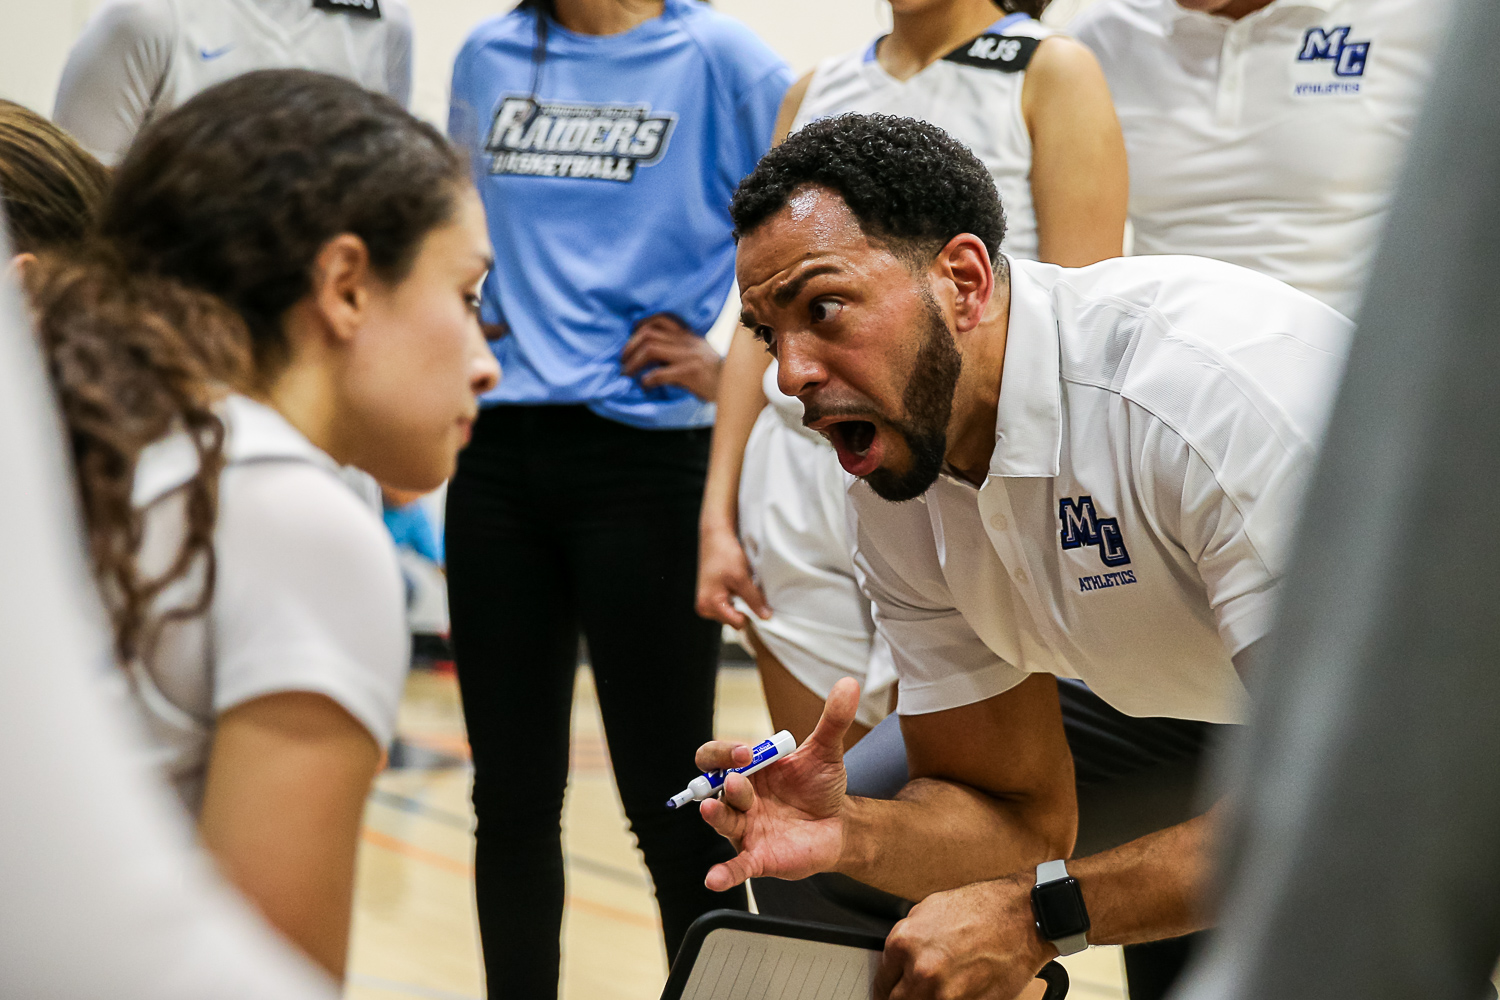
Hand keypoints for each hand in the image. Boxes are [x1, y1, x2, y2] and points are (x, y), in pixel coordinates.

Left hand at [621, 314, 722, 400]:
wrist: (739, 389)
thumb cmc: (717, 376)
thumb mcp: (702, 354)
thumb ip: (683, 349)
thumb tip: (657, 355)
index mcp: (690, 336)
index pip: (662, 319)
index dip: (642, 324)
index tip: (632, 336)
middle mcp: (688, 342)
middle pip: (649, 333)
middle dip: (630, 346)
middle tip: (622, 360)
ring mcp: (689, 356)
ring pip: (651, 349)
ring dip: (633, 362)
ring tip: (627, 373)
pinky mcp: (690, 373)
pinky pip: (660, 373)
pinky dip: (647, 379)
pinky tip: (644, 386)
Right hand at [696, 522, 769, 627]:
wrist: (715, 537)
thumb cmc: (725, 555)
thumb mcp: (742, 578)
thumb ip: (754, 599)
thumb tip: (766, 617)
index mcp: (709, 605)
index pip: (737, 623)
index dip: (750, 614)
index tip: (758, 602)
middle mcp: (704, 607)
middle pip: (733, 620)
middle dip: (743, 608)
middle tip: (747, 589)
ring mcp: (705, 602)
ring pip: (730, 612)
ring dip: (739, 602)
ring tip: (741, 585)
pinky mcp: (709, 596)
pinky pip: (727, 605)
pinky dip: (735, 597)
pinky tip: (736, 584)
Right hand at [696, 677, 859, 889]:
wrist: (839, 824)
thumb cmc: (821, 786)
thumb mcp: (827, 751)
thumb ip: (833, 719)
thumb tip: (850, 683)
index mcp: (748, 769)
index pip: (718, 756)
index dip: (725, 752)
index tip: (747, 752)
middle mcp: (740, 798)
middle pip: (716, 786)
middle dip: (725, 781)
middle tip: (739, 778)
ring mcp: (746, 828)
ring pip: (723, 821)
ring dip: (717, 815)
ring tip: (713, 809)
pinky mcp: (758, 856)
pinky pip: (736, 866)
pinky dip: (723, 874)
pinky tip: (713, 880)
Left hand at [876, 874, 1054, 999]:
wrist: (1022, 915)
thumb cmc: (981, 908)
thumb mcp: (928, 910)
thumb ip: (907, 941)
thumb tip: (896, 961)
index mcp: (904, 944)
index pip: (882, 983)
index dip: (886, 990)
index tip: (890, 994)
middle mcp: (922, 971)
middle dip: (904, 999)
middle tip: (912, 994)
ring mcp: (948, 993)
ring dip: (929, 999)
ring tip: (942, 990)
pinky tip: (961, 991)